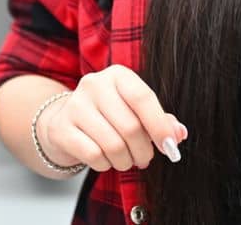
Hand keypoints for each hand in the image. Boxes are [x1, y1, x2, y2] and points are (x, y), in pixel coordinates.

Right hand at [41, 64, 187, 171]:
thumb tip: (178, 134)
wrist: (65, 122)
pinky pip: (94, 155)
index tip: (169, 146)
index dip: (159, 126)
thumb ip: (159, 121)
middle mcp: (94, 84)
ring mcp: (75, 105)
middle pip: (130, 126)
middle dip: (143, 151)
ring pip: (113, 145)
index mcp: (118, 75)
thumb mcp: (134, 112)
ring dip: (125, 161)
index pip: (143, 98)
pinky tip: (105, 160)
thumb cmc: (108, 116)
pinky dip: (105, 165)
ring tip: (125, 160)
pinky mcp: (62, 128)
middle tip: (144, 158)